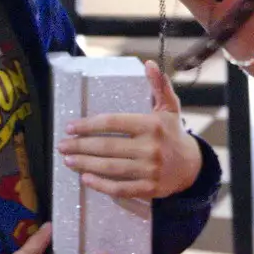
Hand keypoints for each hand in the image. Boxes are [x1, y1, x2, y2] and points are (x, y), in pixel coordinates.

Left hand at [57, 61, 202, 199]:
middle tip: (62, 145)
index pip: (113, 123)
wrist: (192, 166)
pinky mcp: (149, 189)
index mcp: (151, 125)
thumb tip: (150, 64)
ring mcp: (149, 170)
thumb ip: (158, 86)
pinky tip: (86, 178)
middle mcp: (150, 148)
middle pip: (108, 147)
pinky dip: (101, 185)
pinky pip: (121, 188)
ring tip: (68, 160)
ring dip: (86, 164)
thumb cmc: (173, 133)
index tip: (71, 127)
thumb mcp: (169, 107)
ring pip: (111, 168)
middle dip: (81, 146)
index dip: (89, 125)